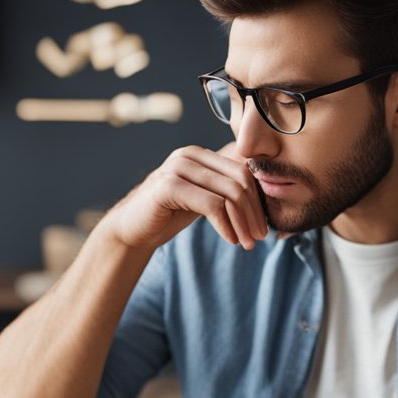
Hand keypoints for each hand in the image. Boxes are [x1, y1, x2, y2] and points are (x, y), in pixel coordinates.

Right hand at [103, 145, 268, 251]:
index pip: (243, 169)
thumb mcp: (202, 198)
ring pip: (229, 192)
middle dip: (255, 212)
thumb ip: (225, 189)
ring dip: (243, 222)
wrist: (132, 229)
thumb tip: (265, 191)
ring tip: (248, 243)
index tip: (264, 224)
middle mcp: (189, 154)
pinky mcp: (168, 187)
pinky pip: (211, 205)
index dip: (259, 198)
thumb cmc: (169, 214)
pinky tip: (230, 240)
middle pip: (240, 180)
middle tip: (260, 237)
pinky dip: (226, 225)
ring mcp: (177, 168)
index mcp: (200, 154)